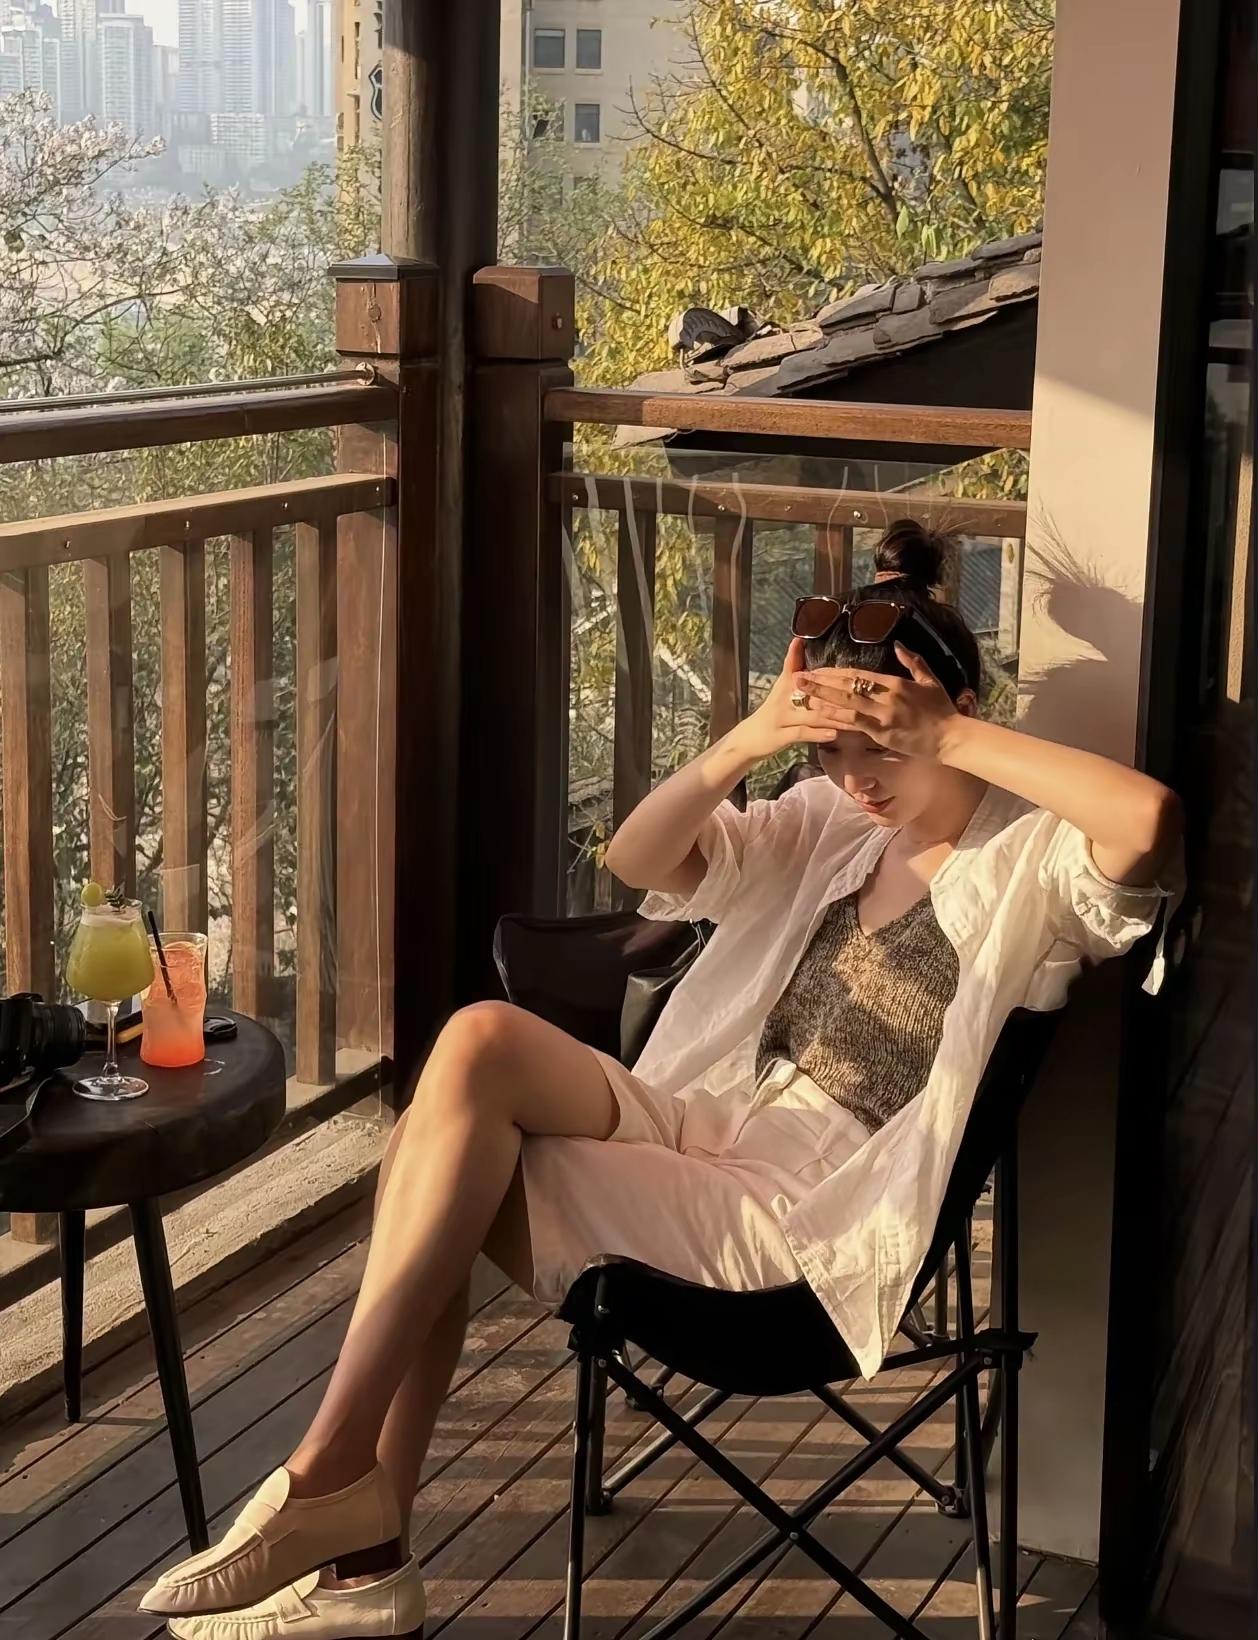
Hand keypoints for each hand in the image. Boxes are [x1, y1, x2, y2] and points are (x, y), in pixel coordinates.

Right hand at [728, 638, 847, 762]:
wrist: (748, 738)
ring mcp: (782, 718)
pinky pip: (801, 734)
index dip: (825, 670)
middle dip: (838, 694)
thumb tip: (799, 640)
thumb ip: (793, 665)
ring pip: (812, 714)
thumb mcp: (781, 687)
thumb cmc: (772, 712)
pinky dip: (817, 734)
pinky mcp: (779, 736)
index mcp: (787, 685)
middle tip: (862, 696)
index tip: (848, 669)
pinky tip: (834, 735)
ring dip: (835, 716)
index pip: (806, 672)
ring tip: (855, 717)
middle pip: (813, 693)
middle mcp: (784, 698)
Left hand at [795, 643, 959, 760]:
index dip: (835, 672)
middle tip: (798, 678)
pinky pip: (855, 725)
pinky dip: (837, 719)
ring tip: (801, 695)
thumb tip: (898, 645)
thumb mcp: (930, 681)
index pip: (858, 674)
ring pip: (846, 705)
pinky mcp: (882, 734)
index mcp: (895, 683)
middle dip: (821, 682)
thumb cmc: (942, 710)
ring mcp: (883, 716)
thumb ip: (913, 662)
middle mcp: (886, 697)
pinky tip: (820, 716)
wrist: (950, 737)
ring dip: (822, 699)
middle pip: (847, 687)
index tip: (817, 669)